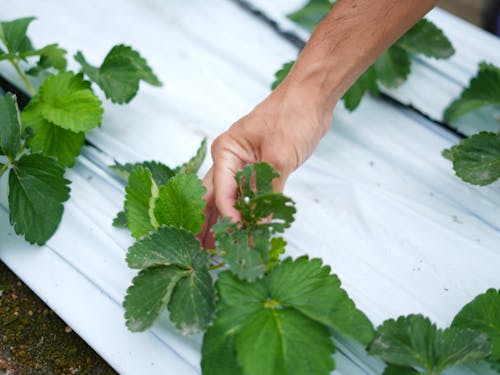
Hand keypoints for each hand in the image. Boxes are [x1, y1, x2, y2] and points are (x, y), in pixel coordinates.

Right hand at [200, 81, 332, 247]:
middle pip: (213, 197)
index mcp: (226, 152)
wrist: (313, 98)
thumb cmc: (292, 115)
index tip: (235, 234)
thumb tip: (258, 222)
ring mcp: (244, 166)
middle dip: (208, 225)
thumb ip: (267, 190)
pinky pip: (248, 196)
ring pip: (229, 199)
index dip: (227, 215)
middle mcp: (230, 160)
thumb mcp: (279, 155)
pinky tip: (243, 230)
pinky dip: (245, 213)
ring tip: (215, 248)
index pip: (221, 191)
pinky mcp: (259, 170)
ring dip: (223, 223)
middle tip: (202, 251)